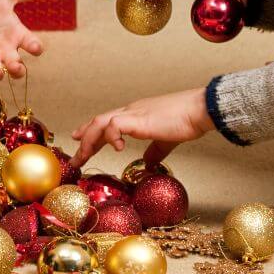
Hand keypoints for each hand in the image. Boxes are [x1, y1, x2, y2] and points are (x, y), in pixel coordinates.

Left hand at [69, 87, 214, 167]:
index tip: (78, 139)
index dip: (90, 131)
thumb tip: (148, 163)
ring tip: (83, 156)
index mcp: (135, 114)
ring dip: (89, 140)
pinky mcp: (138, 119)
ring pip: (100, 122)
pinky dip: (111, 137)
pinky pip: (114, 125)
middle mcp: (130, 111)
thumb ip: (155, 151)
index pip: (106, 120)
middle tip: (75, 158)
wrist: (199, 110)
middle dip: (83, 140)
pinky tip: (117, 149)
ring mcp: (133, 113)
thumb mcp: (166, 139)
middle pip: (98, 122)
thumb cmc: (187, 121)